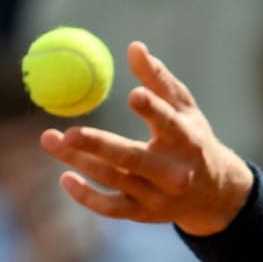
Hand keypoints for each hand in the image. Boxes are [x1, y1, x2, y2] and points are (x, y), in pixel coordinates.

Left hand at [40, 41, 252, 235]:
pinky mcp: (144, 214)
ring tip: (50, 139)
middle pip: (133, 159)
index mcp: (188, 142)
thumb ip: (160, 81)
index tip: (133, 95)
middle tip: (68, 132)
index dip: (153, 110)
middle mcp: (174, 172)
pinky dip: (87, 196)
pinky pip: (111, 208)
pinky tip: (65, 177)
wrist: (212, 194)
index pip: (169, 124)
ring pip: (114, 179)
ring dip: (79, 161)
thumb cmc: (194, 141)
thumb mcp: (187, 111)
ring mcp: (158, 196)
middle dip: (100, 146)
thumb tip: (134, 47)